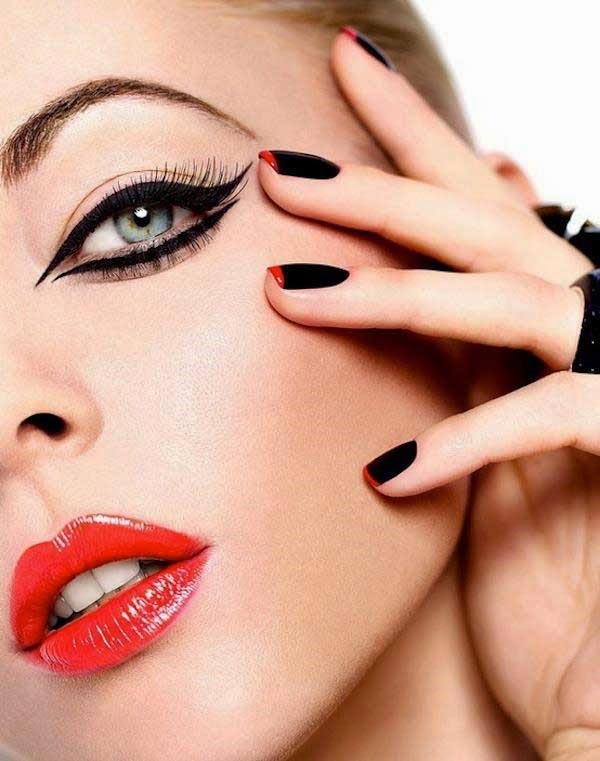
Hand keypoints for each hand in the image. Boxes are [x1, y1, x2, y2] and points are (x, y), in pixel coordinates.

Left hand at [257, 28, 599, 760]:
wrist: (598, 664)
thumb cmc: (540, 559)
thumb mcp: (481, 436)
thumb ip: (455, 357)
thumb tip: (399, 289)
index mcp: (537, 327)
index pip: (467, 208)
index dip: (412, 139)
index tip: (344, 74)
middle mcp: (583, 333)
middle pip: (483, 223)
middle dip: (384, 181)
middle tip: (282, 166)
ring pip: (509, 299)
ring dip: (394, 291)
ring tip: (287, 294)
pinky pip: (552, 417)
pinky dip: (465, 440)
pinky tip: (386, 473)